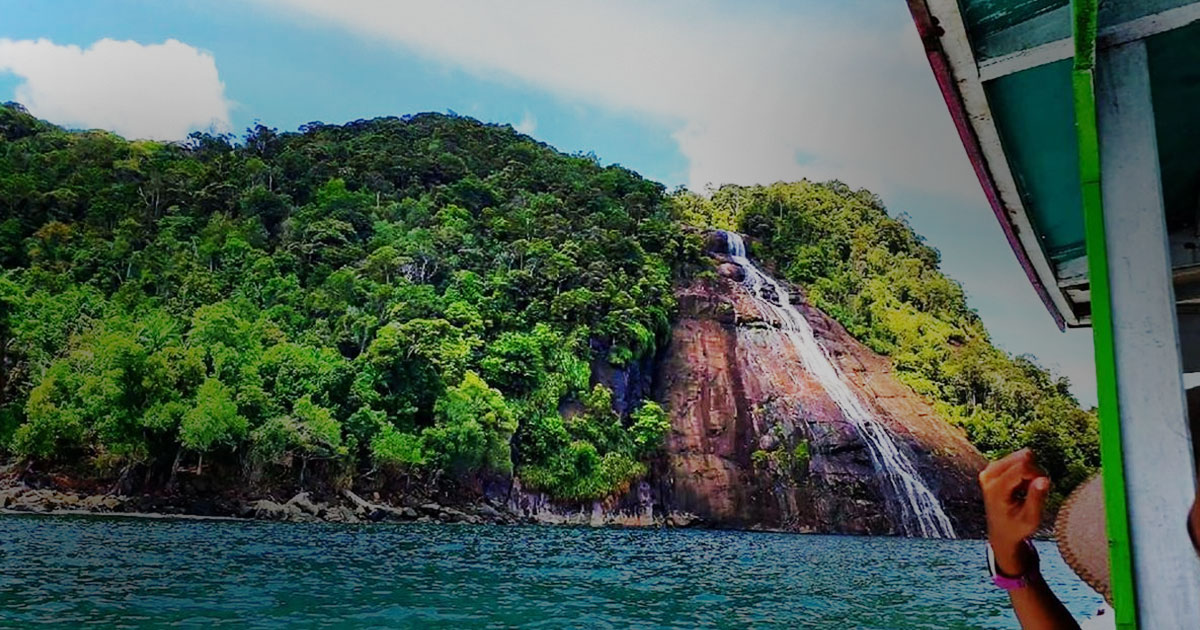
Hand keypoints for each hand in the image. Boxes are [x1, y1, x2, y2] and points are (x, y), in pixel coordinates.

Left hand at [979, 448, 1050, 575]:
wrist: (1001, 532)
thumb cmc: (1017, 527)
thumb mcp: (1031, 518)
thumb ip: (1036, 498)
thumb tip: (1044, 479)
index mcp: (995, 489)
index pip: (1021, 467)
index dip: (1038, 474)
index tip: (1044, 487)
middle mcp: (988, 476)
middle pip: (1020, 458)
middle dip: (1034, 470)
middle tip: (1036, 488)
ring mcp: (987, 471)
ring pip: (1018, 456)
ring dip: (1029, 470)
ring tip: (1027, 489)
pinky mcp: (991, 469)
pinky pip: (1014, 459)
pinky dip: (1023, 470)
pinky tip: (1021, 486)